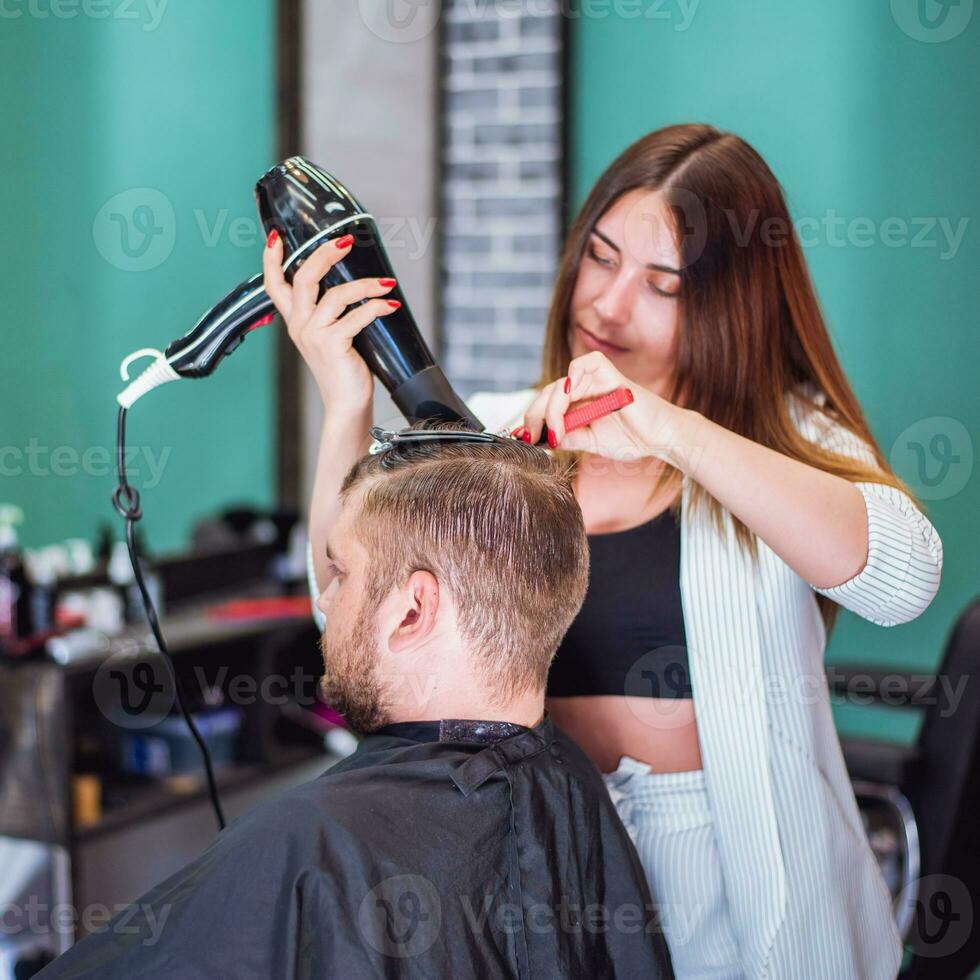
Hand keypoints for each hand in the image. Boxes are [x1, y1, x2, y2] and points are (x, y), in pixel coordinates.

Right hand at [262, 230, 399, 417]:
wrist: (345, 404)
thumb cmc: (343, 370)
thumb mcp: (330, 337)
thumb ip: (332, 313)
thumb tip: (356, 284)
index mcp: (295, 321)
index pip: (274, 285)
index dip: (272, 259)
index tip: (277, 237)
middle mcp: (300, 325)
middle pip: (304, 277)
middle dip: (325, 254)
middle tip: (346, 241)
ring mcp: (314, 334)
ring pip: (336, 294)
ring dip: (365, 285)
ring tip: (386, 284)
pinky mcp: (332, 344)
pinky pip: (357, 315)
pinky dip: (377, 307)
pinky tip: (390, 305)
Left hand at [517, 351, 681, 460]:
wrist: (661, 438)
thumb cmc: (632, 439)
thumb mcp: (591, 443)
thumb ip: (568, 439)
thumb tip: (541, 439)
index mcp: (579, 404)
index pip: (547, 404)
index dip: (532, 418)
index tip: (525, 438)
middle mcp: (585, 390)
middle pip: (549, 392)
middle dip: (535, 414)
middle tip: (533, 435)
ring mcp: (597, 380)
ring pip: (562, 384)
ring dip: (553, 407)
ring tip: (558, 430)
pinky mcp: (611, 375)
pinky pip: (586, 363)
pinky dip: (573, 375)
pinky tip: (569, 396)